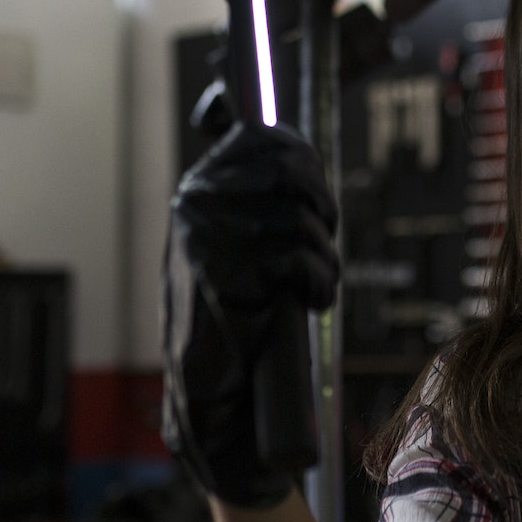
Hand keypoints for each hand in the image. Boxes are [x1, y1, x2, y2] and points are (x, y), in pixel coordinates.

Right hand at [163, 122, 338, 508]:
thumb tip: (295, 152)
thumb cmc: (228, 315)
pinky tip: (311, 301)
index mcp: (198, 189)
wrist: (207, 386)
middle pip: (287, 168)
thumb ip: (252, 198)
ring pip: (300, 220)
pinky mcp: (230, 276)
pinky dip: (319, 282)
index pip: (257, 135)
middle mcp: (196, 204)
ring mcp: (210, 238)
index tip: (313, 189)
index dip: (300, 155)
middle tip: (325, 234)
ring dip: (324, 255)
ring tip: (315, 283)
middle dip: (321, 203)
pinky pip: (300, 260)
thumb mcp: (231, 242)